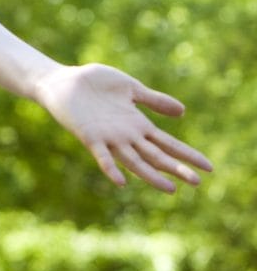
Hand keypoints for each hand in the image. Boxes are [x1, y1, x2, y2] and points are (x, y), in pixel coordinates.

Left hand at [34, 63, 212, 192]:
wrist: (62, 81)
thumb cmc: (95, 83)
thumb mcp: (130, 88)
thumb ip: (153, 100)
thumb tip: (182, 112)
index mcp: (137, 124)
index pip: (167, 143)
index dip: (187, 154)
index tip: (209, 167)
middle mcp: (126, 135)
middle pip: (155, 155)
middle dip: (176, 168)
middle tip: (197, 182)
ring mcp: (108, 137)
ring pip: (134, 160)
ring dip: (151, 175)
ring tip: (170, 189)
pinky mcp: (89, 135)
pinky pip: (102, 156)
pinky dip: (111, 168)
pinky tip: (122, 182)